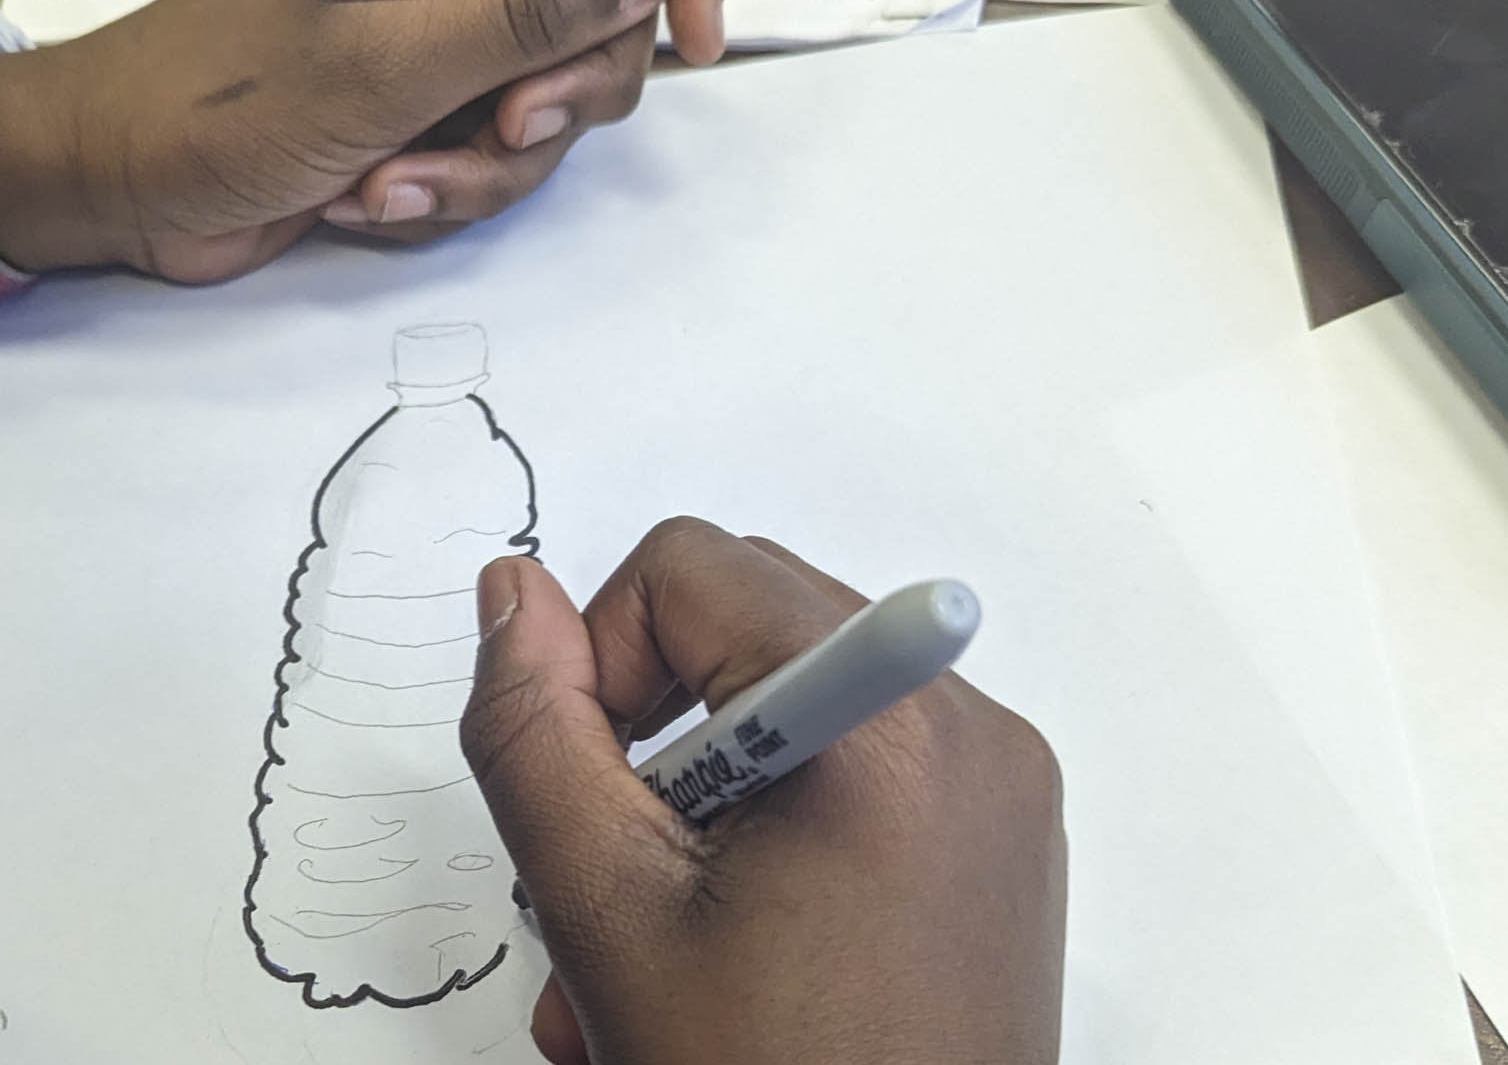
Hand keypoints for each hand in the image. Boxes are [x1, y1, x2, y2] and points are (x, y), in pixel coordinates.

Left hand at [0, 0, 723, 282]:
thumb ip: (527, 12)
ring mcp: (446, 29)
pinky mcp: (428, 101)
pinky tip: (371, 194)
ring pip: (562, 84)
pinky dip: (455, 183)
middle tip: (501, 124)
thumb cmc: (211, 103)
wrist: (109, 182)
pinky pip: (504, 143)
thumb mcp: (381, 65)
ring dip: (498, 155)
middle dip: (574, 83)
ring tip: (395, 175)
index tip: (696, 32)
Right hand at [460, 519, 1066, 1064]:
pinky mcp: (996, 839)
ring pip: (788, 697)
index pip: (690, 569)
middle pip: (745, 621)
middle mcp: (969, 733)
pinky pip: (852, 763)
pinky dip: (770, 820)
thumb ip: (535, 730)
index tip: (590, 787)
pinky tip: (730, 937)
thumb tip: (511, 594)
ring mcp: (995, 790)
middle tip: (624, 862)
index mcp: (888, 727)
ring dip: (696, 791)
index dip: (603, 659)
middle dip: (651, 727)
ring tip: (665, 931)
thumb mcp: (606, 908)